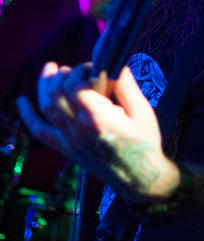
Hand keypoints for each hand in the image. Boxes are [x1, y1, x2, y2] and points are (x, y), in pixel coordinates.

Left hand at [17, 62, 179, 201]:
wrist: (139, 177)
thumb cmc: (145, 142)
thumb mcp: (143, 111)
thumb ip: (127, 86)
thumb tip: (116, 63)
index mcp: (99, 120)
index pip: (76, 87)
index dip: (81, 70)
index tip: (94, 67)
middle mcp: (79, 130)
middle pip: (58, 94)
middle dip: (65, 75)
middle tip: (78, 68)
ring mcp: (69, 141)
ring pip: (46, 108)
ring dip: (45, 85)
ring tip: (51, 67)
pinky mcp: (66, 149)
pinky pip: (40, 131)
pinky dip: (28, 115)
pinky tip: (22, 100)